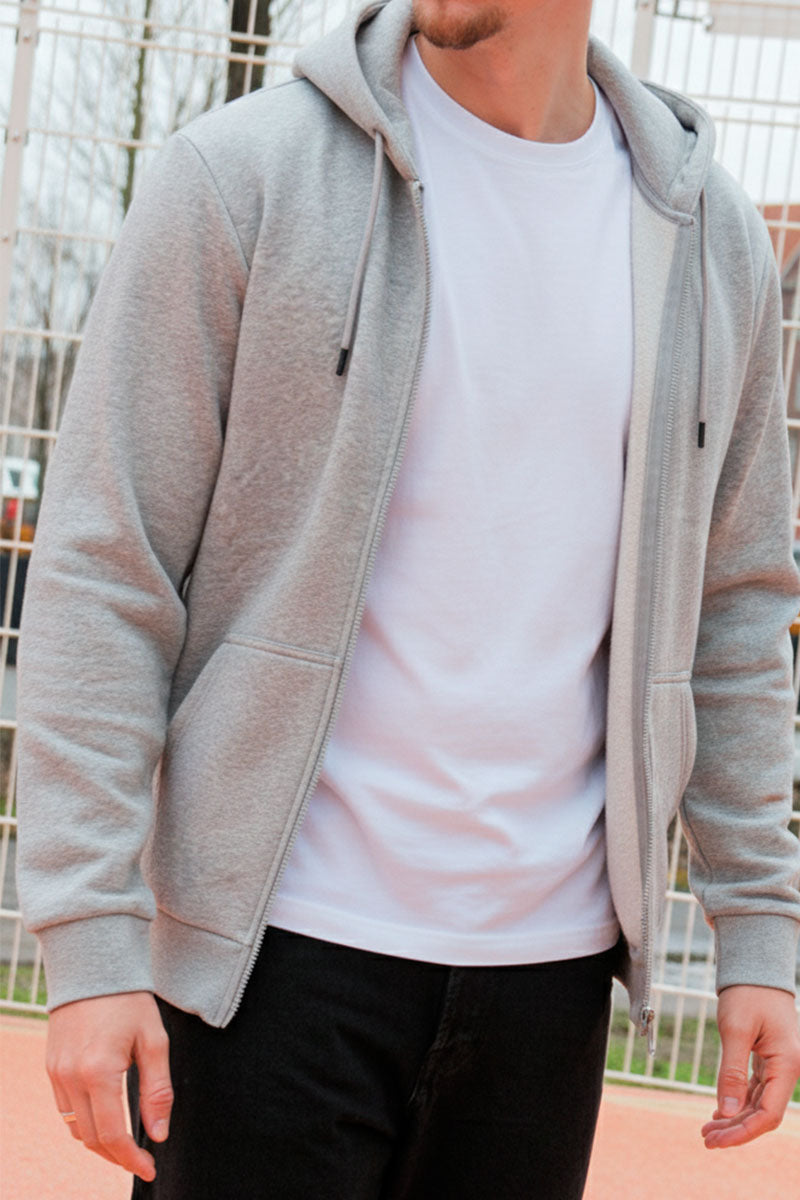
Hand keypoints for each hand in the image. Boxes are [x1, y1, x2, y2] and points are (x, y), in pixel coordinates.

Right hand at [46, 991, 172, 1180]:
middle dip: (116, 1157)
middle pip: (90, 1139)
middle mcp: (70, 1077)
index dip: (131, 1160)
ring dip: (99, 1143)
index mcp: (98, 1072)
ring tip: (125, 1145)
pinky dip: (84, 1123)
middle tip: (141, 1161)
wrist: (93, 965)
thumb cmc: (129, 999)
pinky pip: (65, 1110)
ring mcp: (56, 1073)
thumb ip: (158, 1090)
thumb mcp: (154, 1040)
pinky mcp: (52, 1067)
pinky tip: (105, 1119)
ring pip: (74, 1128)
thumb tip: (158, 1134)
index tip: (149, 1168)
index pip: (112, 1135)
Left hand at [701, 984, 799, 1148]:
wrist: (755, 968)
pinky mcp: (769, 1060)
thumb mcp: (735, 1030)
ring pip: (759, 1103)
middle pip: (764, 1113)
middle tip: (705, 1139)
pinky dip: (738, 1102)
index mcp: (787, 1065)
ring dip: (734, 1118)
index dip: (742, 1133)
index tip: (716, 1141)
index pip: (768, 1114)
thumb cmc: (747, 993)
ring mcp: (780, 1065)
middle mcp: (788, 1069)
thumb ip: (732, 1072)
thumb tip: (726, 1111)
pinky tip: (719, 1111)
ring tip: (707, 1128)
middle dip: (735, 1129)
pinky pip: (756, 1089)